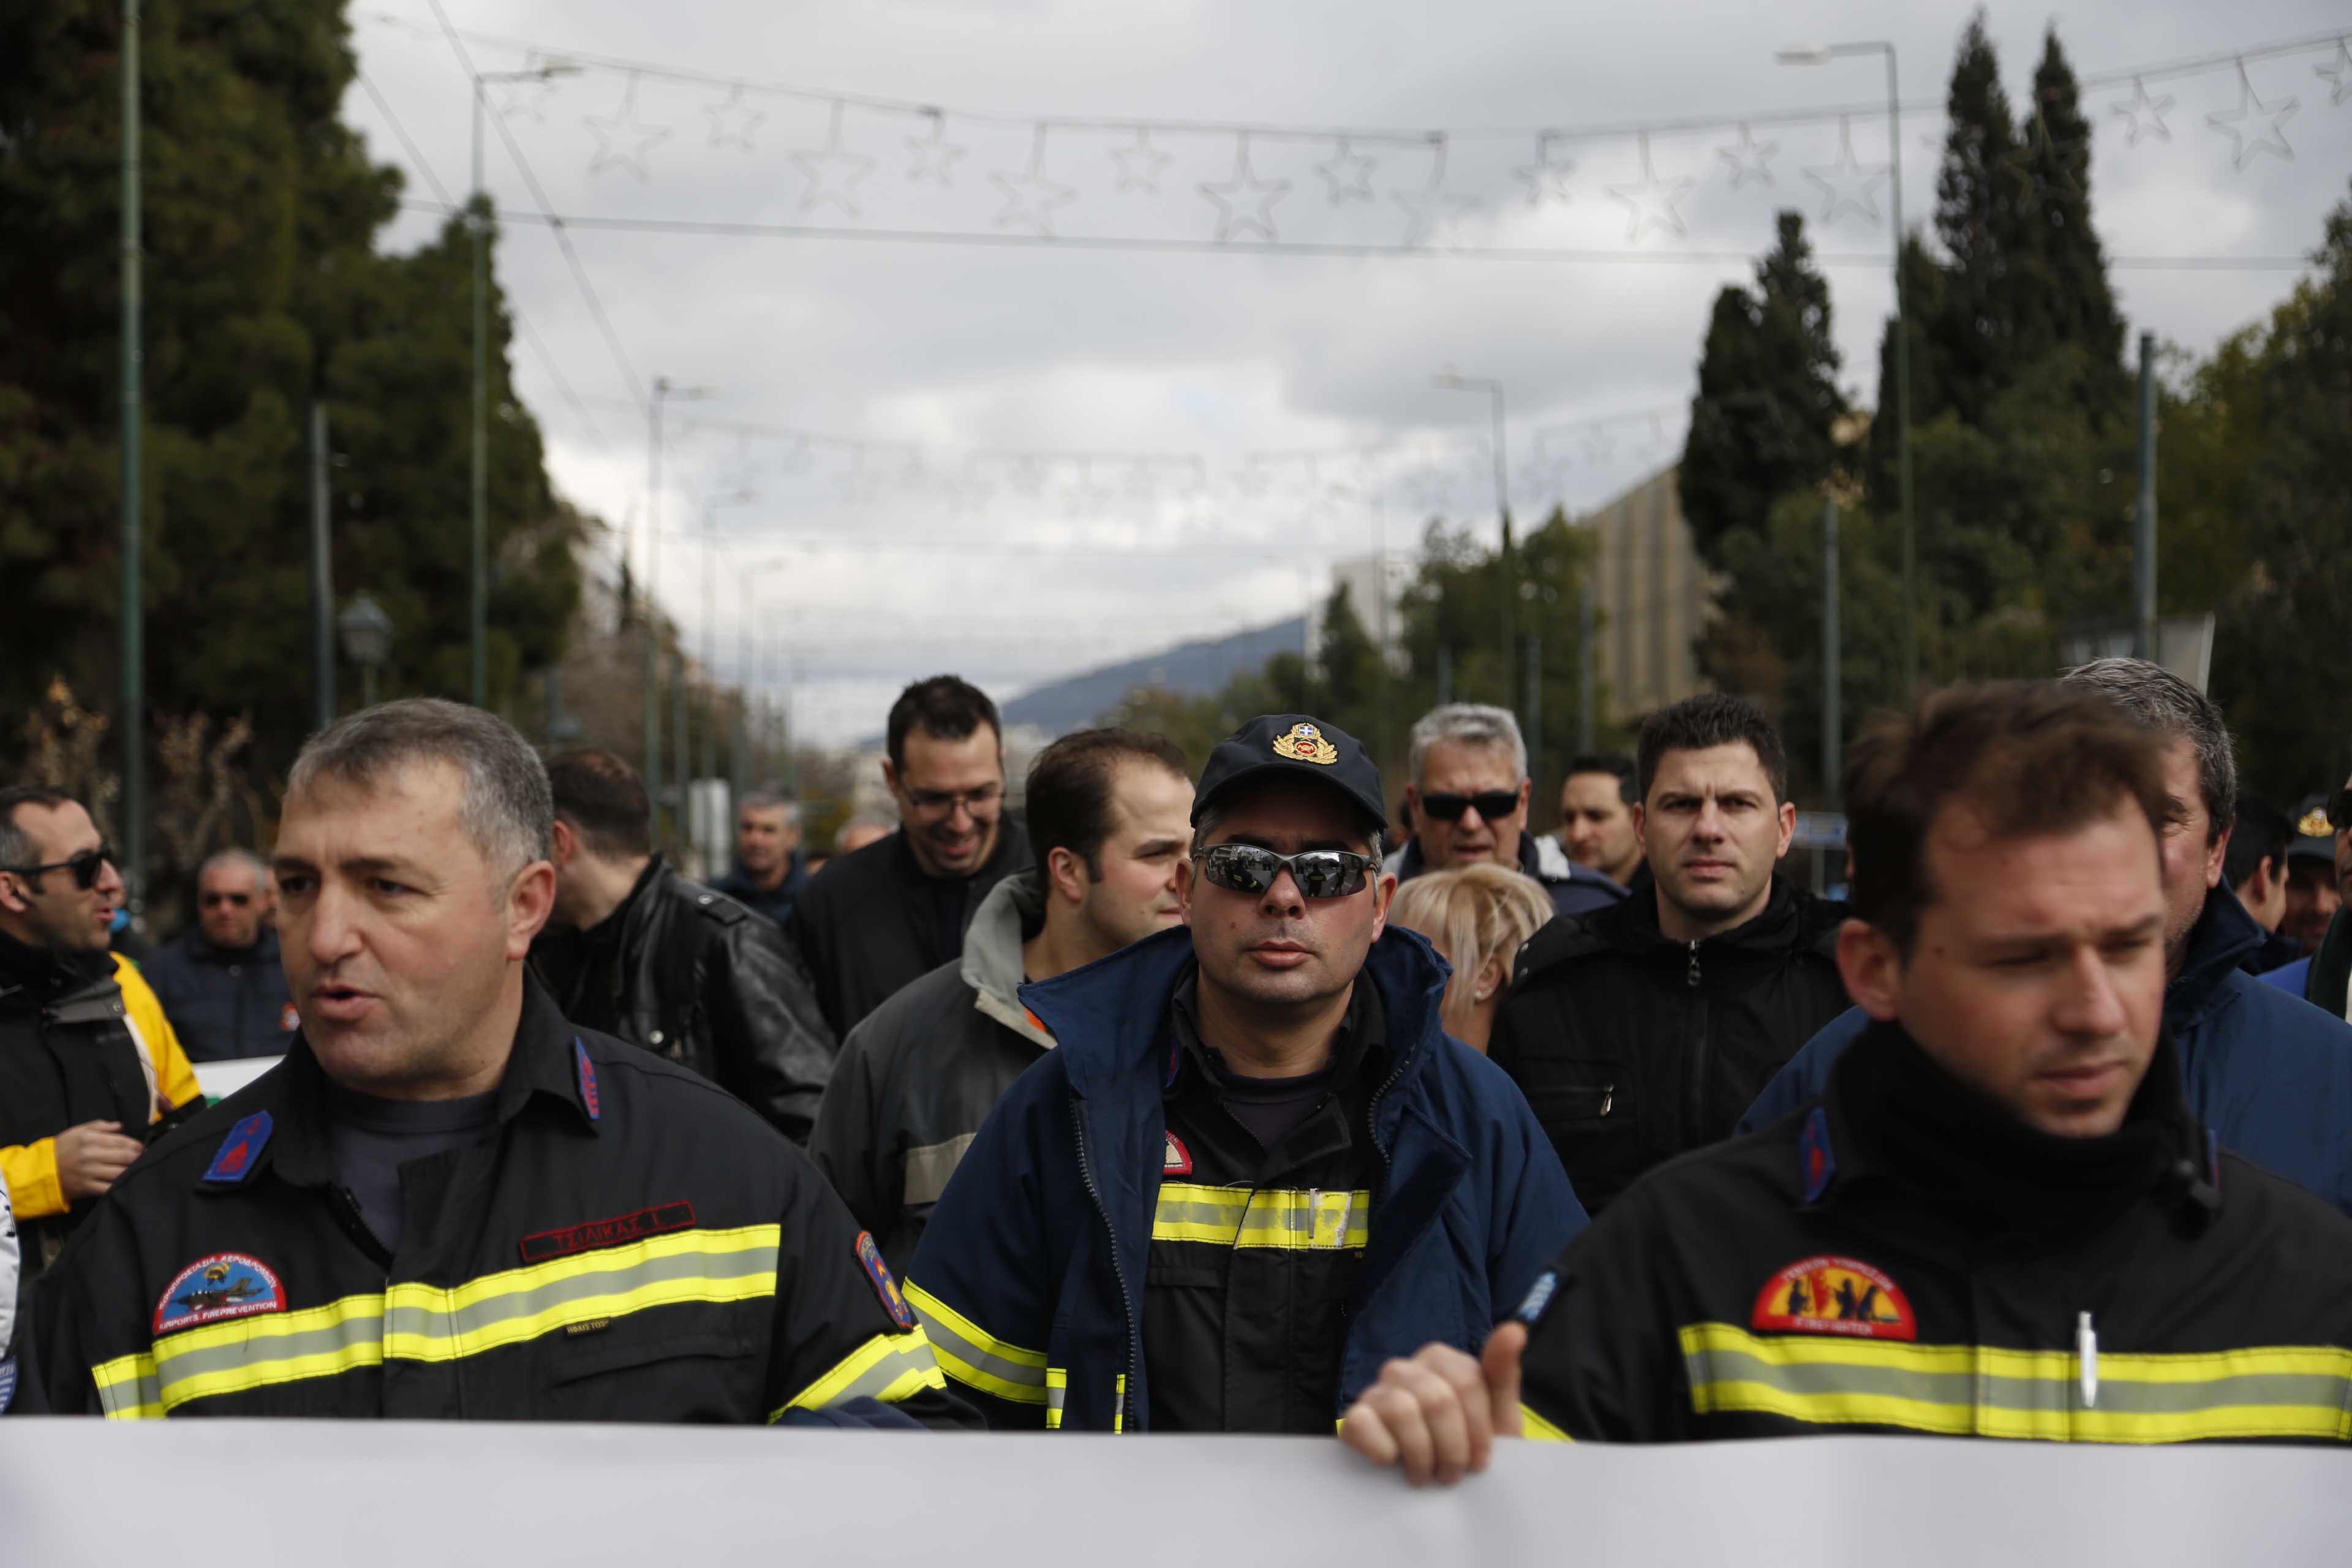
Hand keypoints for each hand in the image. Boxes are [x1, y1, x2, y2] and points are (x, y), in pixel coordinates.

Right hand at [56, 1120, 144, 1201]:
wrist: (40, 1172)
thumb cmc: (61, 1150)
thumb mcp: (76, 1132)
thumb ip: (99, 1126)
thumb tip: (120, 1125)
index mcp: (89, 1139)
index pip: (121, 1141)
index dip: (136, 1144)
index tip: (142, 1147)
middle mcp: (91, 1155)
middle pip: (125, 1156)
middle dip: (139, 1157)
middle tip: (143, 1158)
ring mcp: (89, 1172)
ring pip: (121, 1172)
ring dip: (132, 1171)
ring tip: (137, 1169)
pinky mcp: (87, 1187)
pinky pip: (110, 1187)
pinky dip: (120, 1185)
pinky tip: (126, 1182)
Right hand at [1340, 1321, 1527, 1486]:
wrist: (1438, 1485)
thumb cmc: (1469, 1446)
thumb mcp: (1499, 1416)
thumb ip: (1503, 1372)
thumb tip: (1515, 1329)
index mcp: (1441, 1360)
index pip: (1466, 1380)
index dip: (1478, 1429)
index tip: (1481, 1461)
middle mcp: (1405, 1368)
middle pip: (1437, 1400)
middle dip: (1452, 1448)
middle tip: (1453, 1475)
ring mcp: (1376, 1391)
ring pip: (1403, 1411)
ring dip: (1421, 1455)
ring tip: (1427, 1475)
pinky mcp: (1355, 1416)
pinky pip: (1362, 1423)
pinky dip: (1382, 1450)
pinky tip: (1393, 1462)